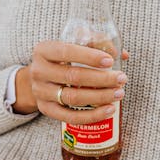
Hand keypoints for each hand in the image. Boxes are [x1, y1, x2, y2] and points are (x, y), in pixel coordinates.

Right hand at [12, 41, 128, 124]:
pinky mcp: (46, 109)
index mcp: (44, 50)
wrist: (41, 78)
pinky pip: (70, 116)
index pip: (66, 51)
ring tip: (119, 93)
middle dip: (101, 78)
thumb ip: (96, 43)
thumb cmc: (63, 58)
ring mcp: (41, 92)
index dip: (89, 56)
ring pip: (73, 98)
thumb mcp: (73, 44)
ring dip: (100, 97)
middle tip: (121, 78)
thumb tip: (121, 54)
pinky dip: (92, 115)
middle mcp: (39, 71)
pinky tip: (109, 110)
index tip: (110, 61)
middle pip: (72, 76)